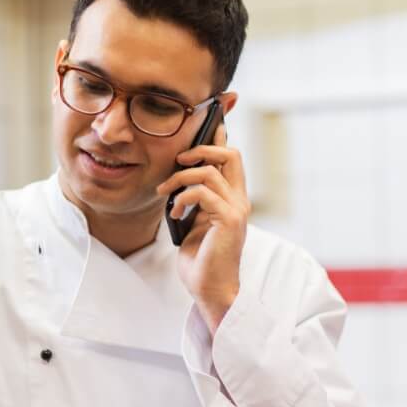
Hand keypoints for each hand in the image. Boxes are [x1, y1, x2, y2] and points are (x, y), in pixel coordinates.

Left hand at [156, 124, 249, 334]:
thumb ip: (193, 200)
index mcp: (233, 198)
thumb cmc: (201, 259)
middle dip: (201, 148)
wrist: (210, 289)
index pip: (231, 158)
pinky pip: (203, 192)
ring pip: (212, 170)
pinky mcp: (228, 220)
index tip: (211, 117)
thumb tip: (178, 179)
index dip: (221, 134)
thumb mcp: (193, 221)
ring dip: (181, 177)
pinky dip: (183, 198)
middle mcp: (240, 200)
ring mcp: (236, 209)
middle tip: (178, 159)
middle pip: (230, 154)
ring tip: (166, 192)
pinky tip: (176, 213)